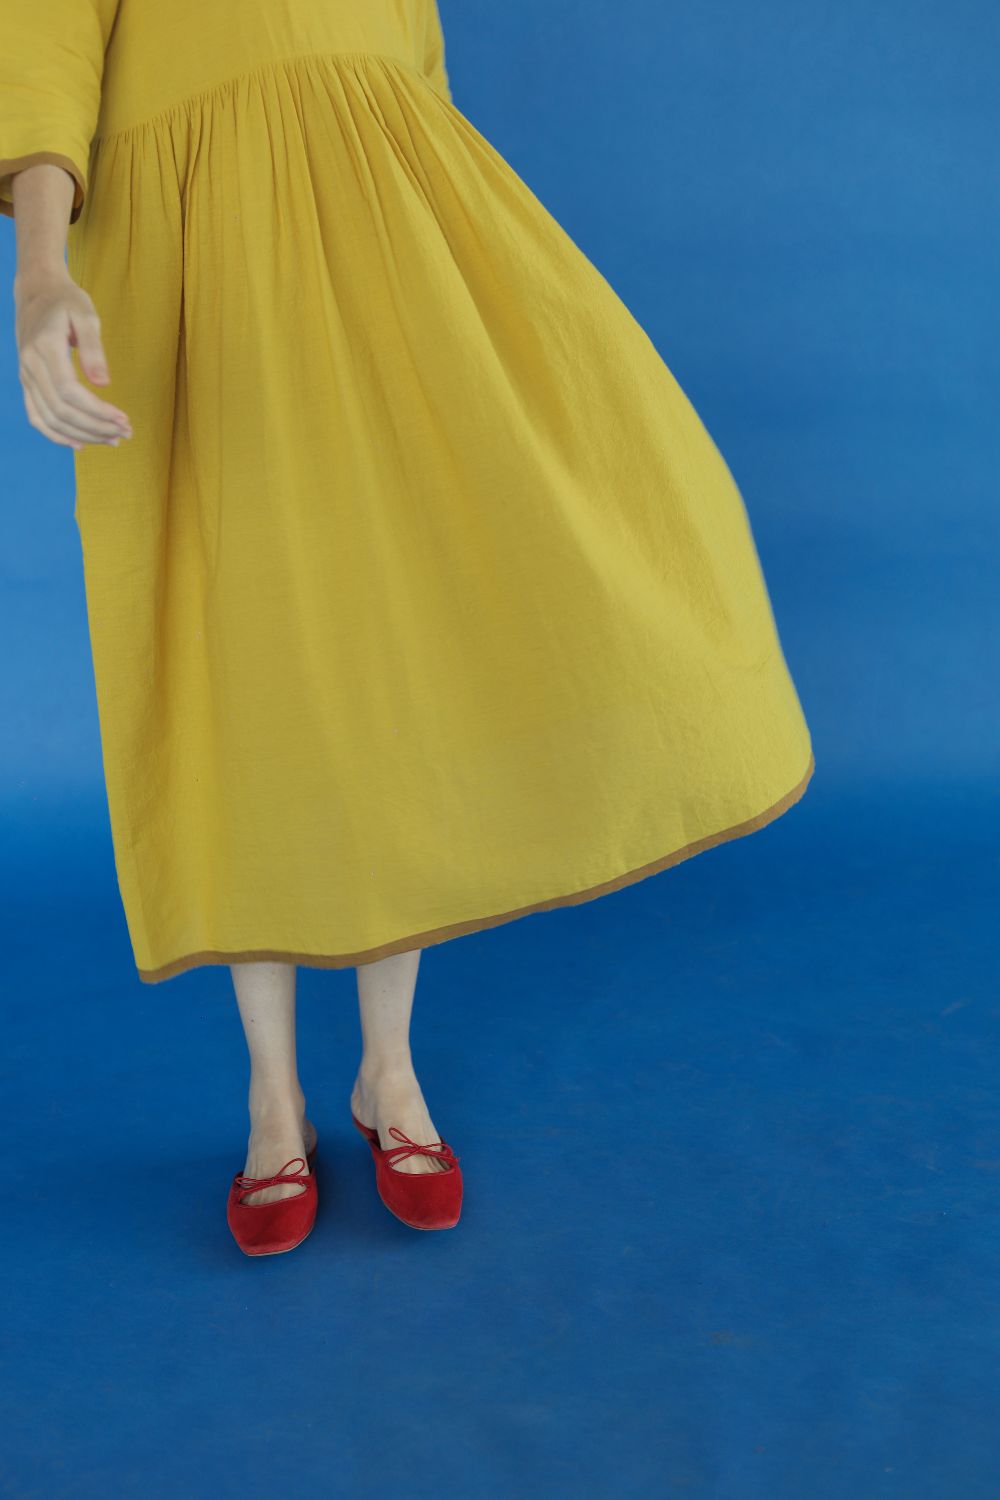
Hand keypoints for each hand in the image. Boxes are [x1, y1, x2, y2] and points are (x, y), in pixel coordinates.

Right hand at [14, 268, 131, 450]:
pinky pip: (36, 417)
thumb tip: (104, 383)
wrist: (37, 292)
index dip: (97, 410)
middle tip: (125, 433)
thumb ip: (93, 349)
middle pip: (61, 410)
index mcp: (45, 347)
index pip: (68, 391)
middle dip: (96, 427)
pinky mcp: (27, 383)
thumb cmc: (66, 301)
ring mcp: (26, 376)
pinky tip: (80, 444)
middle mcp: (30, 365)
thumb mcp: (86, 315)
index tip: (123, 418)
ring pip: (50, 419)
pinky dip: (56, 435)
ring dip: (82, 435)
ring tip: (112, 439)